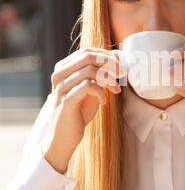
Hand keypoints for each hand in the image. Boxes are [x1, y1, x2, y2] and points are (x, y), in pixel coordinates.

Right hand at [42, 47, 124, 172]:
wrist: (64, 137)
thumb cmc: (78, 112)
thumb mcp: (90, 90)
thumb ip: (98, 76)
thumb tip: (116, 63)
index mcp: (63, 69)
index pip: (87, 51)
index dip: (107, 56)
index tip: (121, 67)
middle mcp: (59, 74)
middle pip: (88, 56)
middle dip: (110, 63)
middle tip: (121, 75)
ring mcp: (61, 87)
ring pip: (89, 70)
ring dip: (108, 80)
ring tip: (115, 91)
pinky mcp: (66, 100)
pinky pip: (88, 86)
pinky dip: (100, 92)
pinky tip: (103, 102)